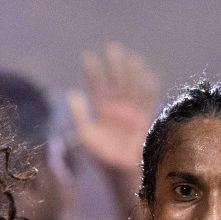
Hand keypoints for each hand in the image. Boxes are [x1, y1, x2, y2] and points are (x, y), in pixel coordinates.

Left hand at [68, 43, 157, 175]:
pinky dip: (149, 89)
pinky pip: (147, 101)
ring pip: (132, 87)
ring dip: (132, 72)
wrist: (120, 171)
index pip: (96, 87)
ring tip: (132, 57)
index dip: (93, 73)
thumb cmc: (101, 156)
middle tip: (113, 48)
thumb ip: (79, 115)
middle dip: (115, 66)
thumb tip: (71, 93)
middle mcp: (116, 107)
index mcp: (100, 110)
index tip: (89, 57)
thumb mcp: (86, 136)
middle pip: (116, 82)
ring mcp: (130, 112)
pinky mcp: (143, 118)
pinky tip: (148, 75)